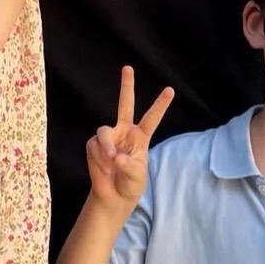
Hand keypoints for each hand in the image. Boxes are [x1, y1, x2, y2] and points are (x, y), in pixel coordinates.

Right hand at [86, 66, 174, 211]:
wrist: (112, 195)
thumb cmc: (130, 184)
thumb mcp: (137, 177)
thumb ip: (129, 166)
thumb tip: (116, 155)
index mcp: (140, 137)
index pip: (152, 118)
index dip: (160, 104)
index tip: (170, 90)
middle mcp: (124, 132)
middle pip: (125, 104)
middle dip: (126, 86)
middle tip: (128, 67)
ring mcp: (109, 137)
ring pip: (104, 132)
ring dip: (106, 147)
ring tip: (111, 160)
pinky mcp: (94, 145)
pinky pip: (94, 146)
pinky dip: (98, 158)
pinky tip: (102, 167)